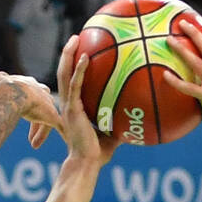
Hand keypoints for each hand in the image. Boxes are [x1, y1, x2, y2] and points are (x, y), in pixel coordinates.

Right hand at [0, 61, 59, 150]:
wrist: (10, 95)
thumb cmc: (1, 89)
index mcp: (30, 85)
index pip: (33, 94)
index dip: (29, 105)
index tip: (23, 114)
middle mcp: (42, 93)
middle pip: (43, 107)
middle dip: (37, 119)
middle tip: (30, 135)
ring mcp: (48, 105)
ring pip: (48, 119)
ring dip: (40, 132)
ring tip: (34, 145)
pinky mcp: (52, 116)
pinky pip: (60, 127)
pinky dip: (61, 135)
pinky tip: (58, 144)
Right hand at [55, 35, 118, 166]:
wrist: (86, 163)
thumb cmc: (97, 154)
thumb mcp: (111, 134)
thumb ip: (119, 123)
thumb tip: (137, 119)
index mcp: (74, 108)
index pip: (71, 82)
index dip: (72, 67)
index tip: (80, 51)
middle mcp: (68, 104)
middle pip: (64, 72)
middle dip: (68, 54)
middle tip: (76, 37)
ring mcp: (68, 106)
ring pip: (65, 74)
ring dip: (68, 55)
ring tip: (75, 38)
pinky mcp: (72, 109)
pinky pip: (75, 85)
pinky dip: (79, 70)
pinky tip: (84, 56)